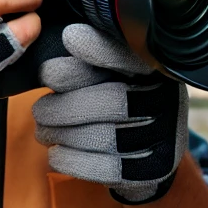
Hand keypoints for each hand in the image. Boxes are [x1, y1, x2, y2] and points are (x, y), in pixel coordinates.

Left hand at [34, 24, 188, 204]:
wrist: (148, 153)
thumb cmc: (119, 101)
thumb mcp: (110, 76)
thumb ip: (91, 63)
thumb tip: (67, 40)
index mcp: (157, 70)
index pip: (130, 57)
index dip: (100, 48)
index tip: (69, 37)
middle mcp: (168, 100)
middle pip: (113, 101)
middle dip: (66, 106)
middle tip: (39, 110)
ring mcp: (165, 137)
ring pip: (105, 136)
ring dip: (64, 134)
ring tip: (43, 131)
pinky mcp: (152, 170)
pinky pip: (106, 168)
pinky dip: (73, 161)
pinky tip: (56, 154)